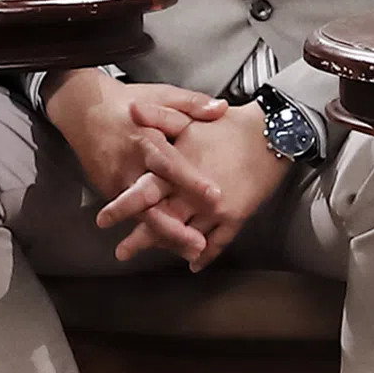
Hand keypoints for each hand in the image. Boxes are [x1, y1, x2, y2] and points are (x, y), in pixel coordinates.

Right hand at [47, 72, 227, 263]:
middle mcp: (129, 166)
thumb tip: (221, 108)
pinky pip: (134, 214)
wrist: (84, 110)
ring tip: (193, 252)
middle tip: (199, 245)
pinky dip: (152, 230)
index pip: (170, 164)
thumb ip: (192, 104)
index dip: (191, 181)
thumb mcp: (161, 95)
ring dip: (165, 235)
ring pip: (142, 216)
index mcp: (145, 140)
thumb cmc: (128, 102)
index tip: (215, 196)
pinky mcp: (110, 190)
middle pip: (151, 203)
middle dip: (173, 227)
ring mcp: (117, 181)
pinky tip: (174, 243)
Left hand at [125, 102, 292, 269]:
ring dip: (168, 247)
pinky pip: (218, 243)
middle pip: (162, 222)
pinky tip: (193, 263)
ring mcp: (217, 210)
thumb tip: (131, 109)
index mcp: (182, 169)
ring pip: (187, 236)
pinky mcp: (236, 217)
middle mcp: (196, 195)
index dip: (124, 206)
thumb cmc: (228, 126)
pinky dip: (204, 255)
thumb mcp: (190, 118)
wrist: (271, 134)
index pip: (146, 192)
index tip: (103, 219)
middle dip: (140, 239)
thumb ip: (158, 117)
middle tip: (121, 252)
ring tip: (152, 258)